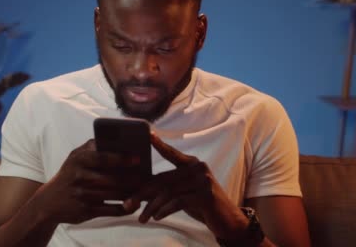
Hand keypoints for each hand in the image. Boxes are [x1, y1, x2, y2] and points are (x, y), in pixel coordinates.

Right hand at [32, 139, 141, 224]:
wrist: (49, 201)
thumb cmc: (70, 174)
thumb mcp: (76, 157)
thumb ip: (94, 147)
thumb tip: (119, 140)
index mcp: (79, 159)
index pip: (103, 158)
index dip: (122, 158)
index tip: (138, 159)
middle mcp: (79, 176)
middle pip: (113, 179)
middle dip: (133, 179)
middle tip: (147, 177)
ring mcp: (82, 195)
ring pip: (115, 195)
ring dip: (132, 193)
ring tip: (145, 190)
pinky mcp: (86, 211)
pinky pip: (111, 210)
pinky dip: (125, 208)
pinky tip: (133, 204)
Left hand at [124, 134, 247, 238]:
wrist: (228, 221)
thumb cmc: (202, 206)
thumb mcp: (184, 193)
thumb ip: (167, 188)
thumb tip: (139, 193)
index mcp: (192, 164)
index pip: (172, 153)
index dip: (159, 144)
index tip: (148, 134)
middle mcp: (198, 168)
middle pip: (163, 179)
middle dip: (143, 193)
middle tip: (128, 205)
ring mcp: (203, 181)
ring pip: (168, 192)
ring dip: (152, 206)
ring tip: (142, 218)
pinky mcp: (206, 195)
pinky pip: (178, 201)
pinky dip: (165, 210)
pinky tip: (157, 217)